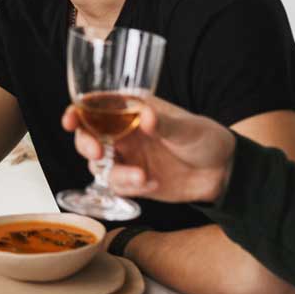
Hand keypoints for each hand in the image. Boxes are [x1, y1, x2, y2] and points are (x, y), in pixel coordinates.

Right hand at [61, 94, 236, 202]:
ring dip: (114, 172)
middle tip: (99, 154)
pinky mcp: (134, 181)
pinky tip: (151, 183)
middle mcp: (123, 133)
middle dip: (87, 145)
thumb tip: (147, 116)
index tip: (71, 120)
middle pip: (88, 136)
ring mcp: (127, 158)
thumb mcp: (186, 128)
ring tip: (142, 178)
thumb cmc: (205, 138)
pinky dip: (129, 187)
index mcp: (132, 110)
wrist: (223, 174)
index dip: (78, 111)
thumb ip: (164, 123)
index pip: (96, 107)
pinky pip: (117, 185)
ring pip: (98, 164)